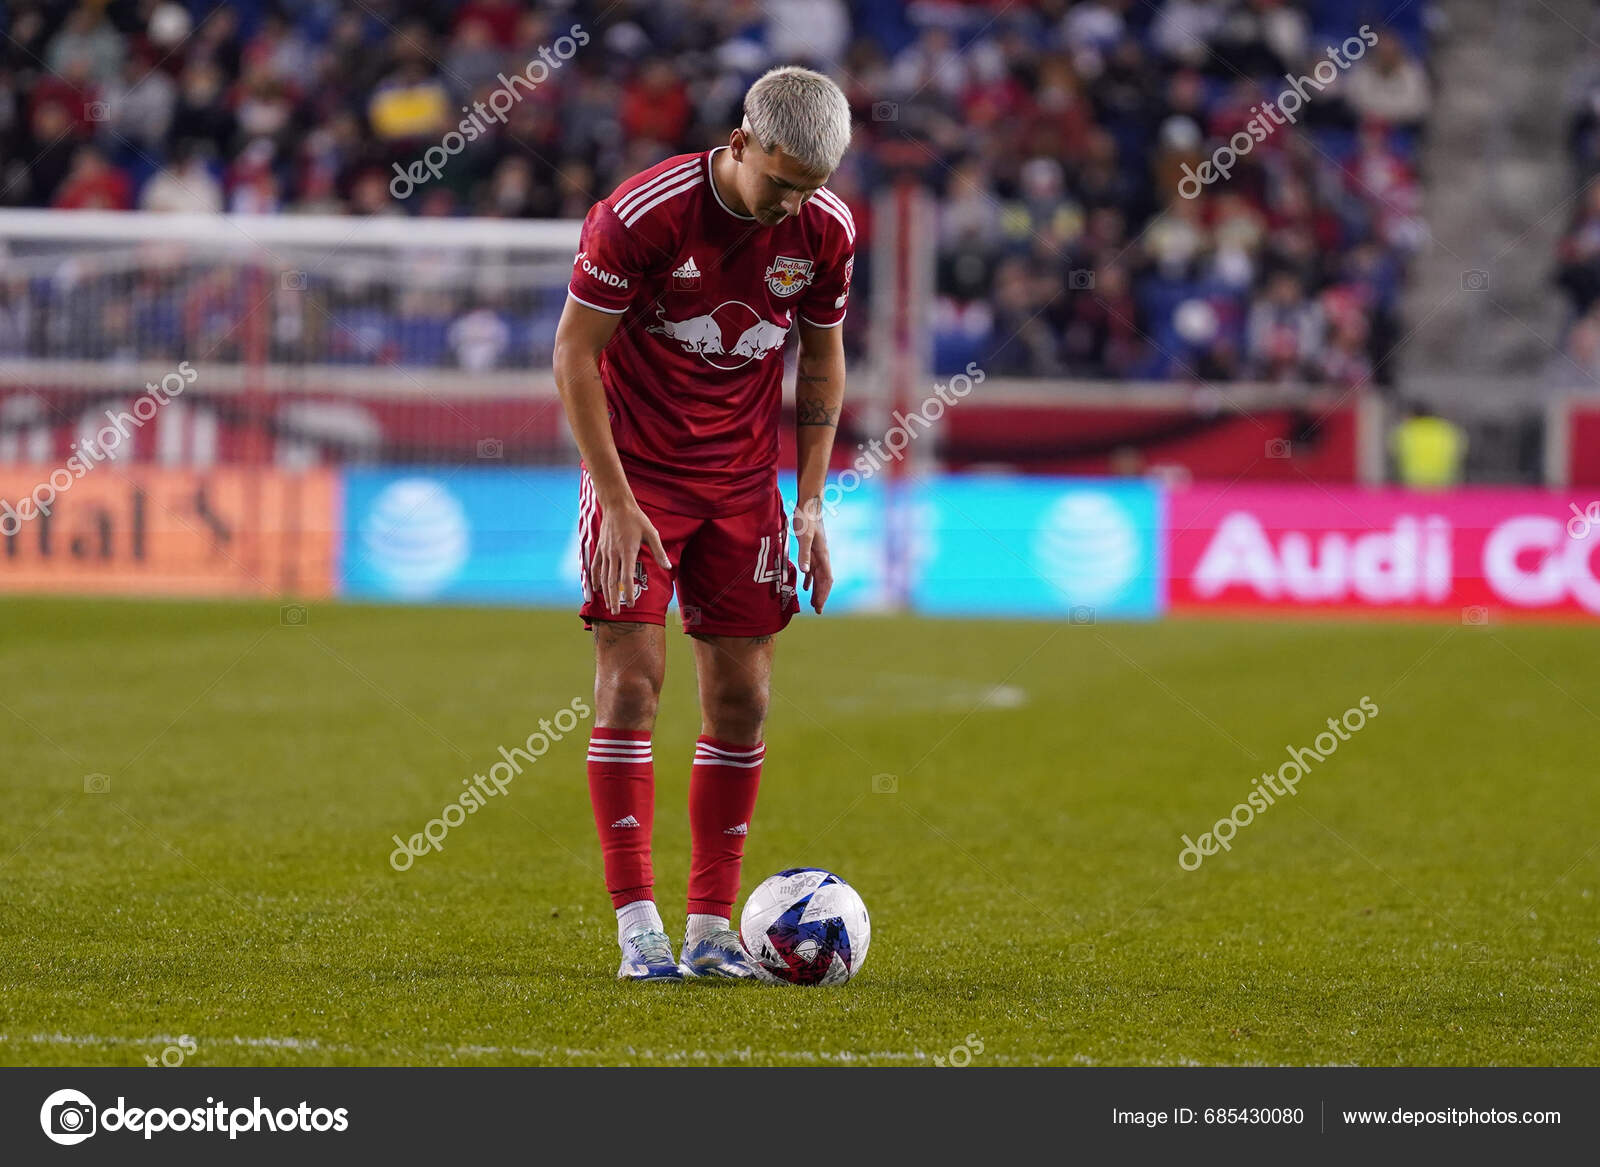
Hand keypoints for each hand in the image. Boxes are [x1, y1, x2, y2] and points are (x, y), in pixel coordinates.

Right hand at [593, 499, 669, 609]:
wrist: (616, 505)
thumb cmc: (636, 519)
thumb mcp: (651, 533)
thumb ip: (659, 552)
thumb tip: (668, 567)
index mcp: (628, 551)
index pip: (627, 577)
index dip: (628, 592)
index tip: (631, 605)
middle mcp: (614, 554)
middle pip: (612, 581)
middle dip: (614, 599)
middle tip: (616, 613)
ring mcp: (605, 552)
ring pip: (603, 576)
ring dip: (606, 593)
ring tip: (608, 606)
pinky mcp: (600, 548)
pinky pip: (595, 567)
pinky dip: (595, 579)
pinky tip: (596, 588)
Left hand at [793, 496, 832, 613]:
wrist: (809, 504)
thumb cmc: (806, 518)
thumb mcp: (804, 536)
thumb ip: (804, 553)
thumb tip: (805, 572)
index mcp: (823, 555)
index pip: (826, 580)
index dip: (823, 594)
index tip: (819, 607)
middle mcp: (823, 556)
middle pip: (824, 581)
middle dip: (821, 596)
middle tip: (817, 611)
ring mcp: (818, 553)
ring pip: (819, 576)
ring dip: (816, 590)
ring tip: (813, 603)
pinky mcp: (812, 549)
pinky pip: (812, 569)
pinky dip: (810, 579)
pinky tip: (805, 585)